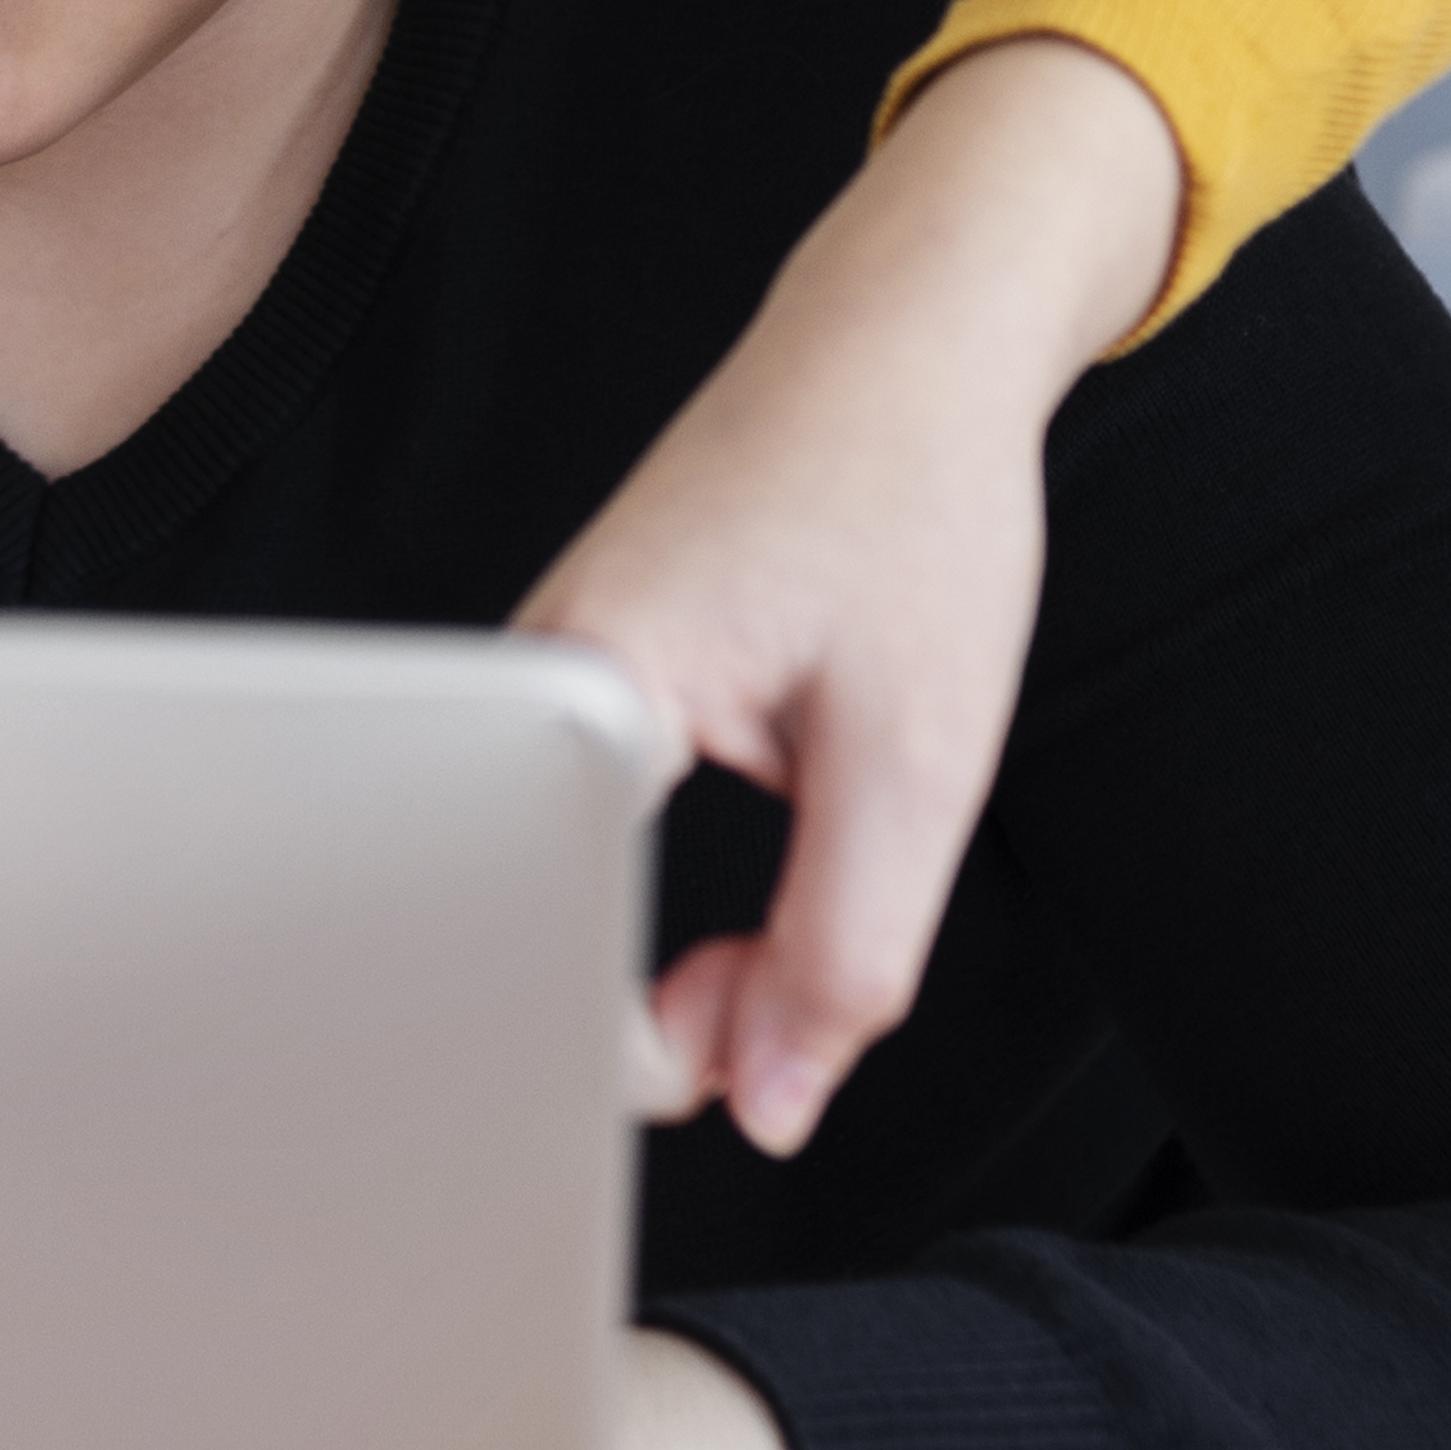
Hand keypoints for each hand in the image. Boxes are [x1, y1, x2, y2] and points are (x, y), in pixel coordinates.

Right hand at [514, 32, 1178, 1151]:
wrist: (910, 340)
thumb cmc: (912, 503)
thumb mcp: (917, 761)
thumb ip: (842, 954)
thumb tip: (769, 1109)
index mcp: (586, 689)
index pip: (540, 950)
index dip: (642, 1050)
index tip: (753, 1060)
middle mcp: (534, 676)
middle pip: (547, 925)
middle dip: (672, 1006)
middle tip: (792, 996)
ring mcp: (554, 675)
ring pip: (579, 880)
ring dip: (683, 936)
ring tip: (807, 871)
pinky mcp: (591, 675)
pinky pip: (599, 827)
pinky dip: (682, 875)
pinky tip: (780, 821)